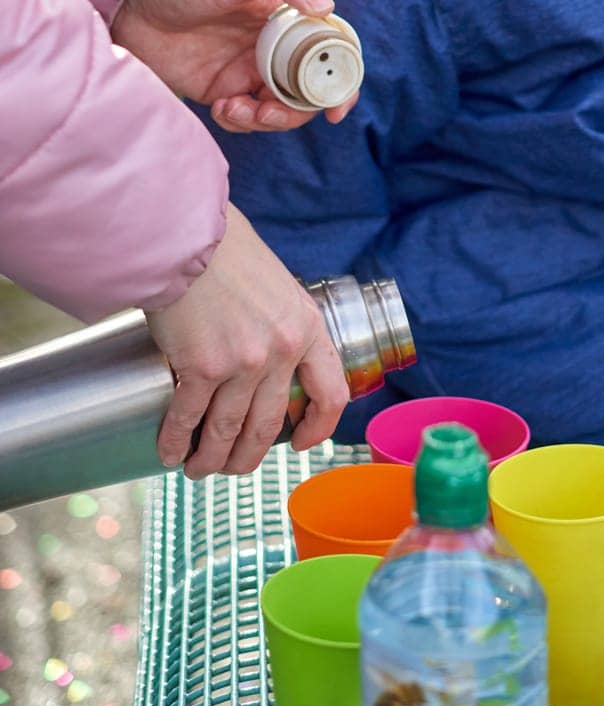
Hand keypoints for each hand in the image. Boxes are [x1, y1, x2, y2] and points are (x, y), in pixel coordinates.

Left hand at [111, 0, 359, 133]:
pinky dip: (240, 122)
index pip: (330, 52)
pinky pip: (244, 119)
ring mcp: (247, 71)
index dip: (343, 81)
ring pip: (278, 111)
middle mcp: (274, 48)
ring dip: (268, 121)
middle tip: (270, 113)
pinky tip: (221, 109)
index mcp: (288, 19)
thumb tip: (327, 7)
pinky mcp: (221, 92)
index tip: (338, 106)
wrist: (130, 2)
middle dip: (297, 111)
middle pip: (307, 91)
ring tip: (240, 111)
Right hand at [145, 205, 350, 476]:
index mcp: (307, 328)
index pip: (332, 393)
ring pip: (228, 431)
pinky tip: (169, 452)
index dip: (318, 427)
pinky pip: (189, 419)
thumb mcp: (279, 288)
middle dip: (248, 456)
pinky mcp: (201, 366)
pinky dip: (177, 442)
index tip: (301, 442)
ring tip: (197, 468)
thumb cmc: (229, 254)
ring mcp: (242, 362)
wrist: (189, 236)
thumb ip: (282, 325)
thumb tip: (273, 360)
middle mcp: (280, 351)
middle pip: (269, 425)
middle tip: (232, 467)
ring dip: (211, 458)